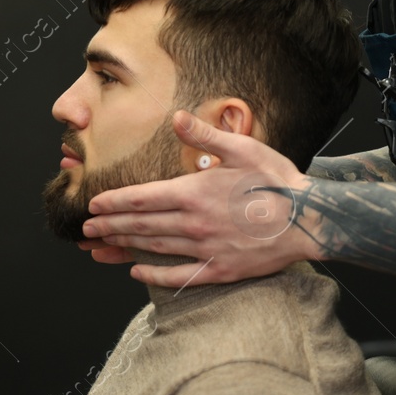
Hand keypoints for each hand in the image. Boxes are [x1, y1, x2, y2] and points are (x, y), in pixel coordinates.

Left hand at [80, 110, 311, 287]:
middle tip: (86, 229)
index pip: (142, 199)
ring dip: (124, 246)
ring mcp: (206, 249)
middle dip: (110, 226)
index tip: (93, 205)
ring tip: (101, 244)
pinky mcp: (220, 270)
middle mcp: (194, 223)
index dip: (114, 202)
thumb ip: (205, 134)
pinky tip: (137, 272)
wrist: (309, 220)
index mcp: (195, 192)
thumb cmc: (277, 181)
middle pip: (142, 225)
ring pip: (155, 248)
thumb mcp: (243, 147)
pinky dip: (154, 275)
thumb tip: (176, 118)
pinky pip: (179, 276)